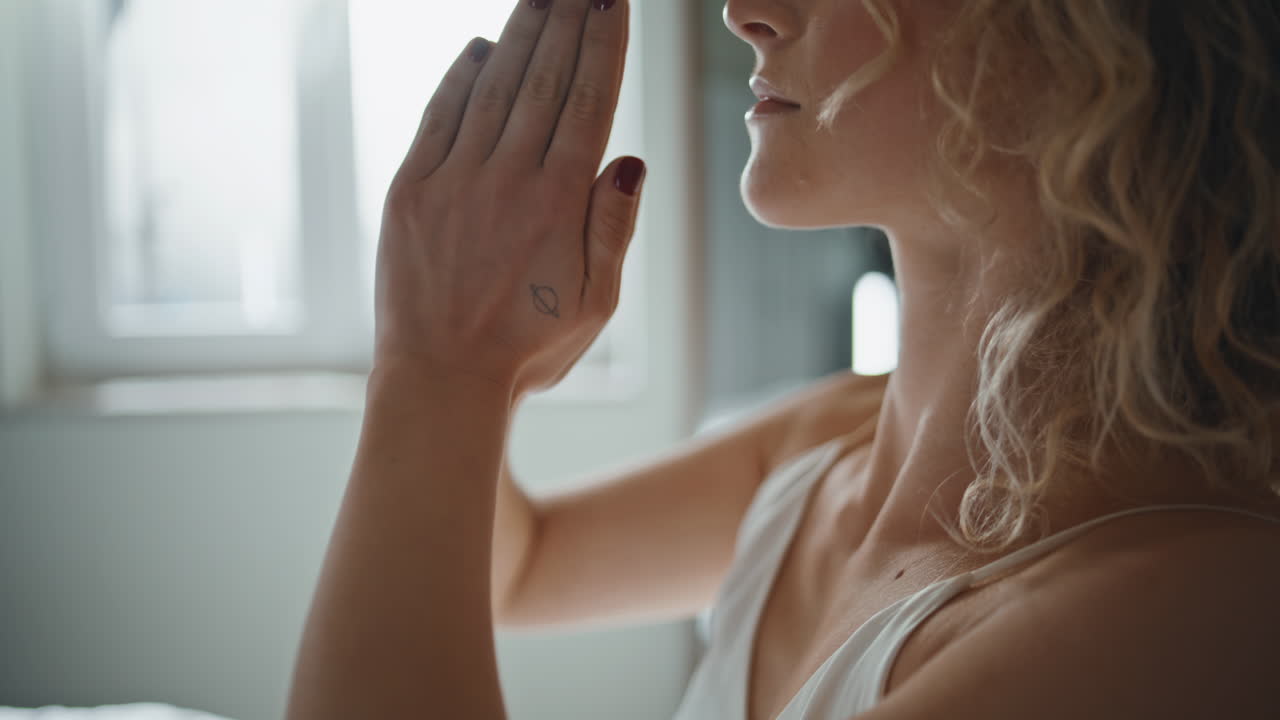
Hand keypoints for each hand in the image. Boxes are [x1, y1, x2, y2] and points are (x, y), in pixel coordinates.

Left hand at [373, 0, 644, 395]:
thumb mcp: (597, 303)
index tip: (612, 1)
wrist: (440, 380)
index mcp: (559, 202)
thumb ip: (613, 226)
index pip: (590, 100)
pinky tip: (478, 48)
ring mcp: (454, 179)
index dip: (603, 43)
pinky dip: (459, 77)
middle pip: (544, 78)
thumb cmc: (527, 349)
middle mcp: (507, 178)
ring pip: (494, 87)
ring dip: (519, 33)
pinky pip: (438, 116)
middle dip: (567, 20)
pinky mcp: (411, 191)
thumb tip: (630, 158)